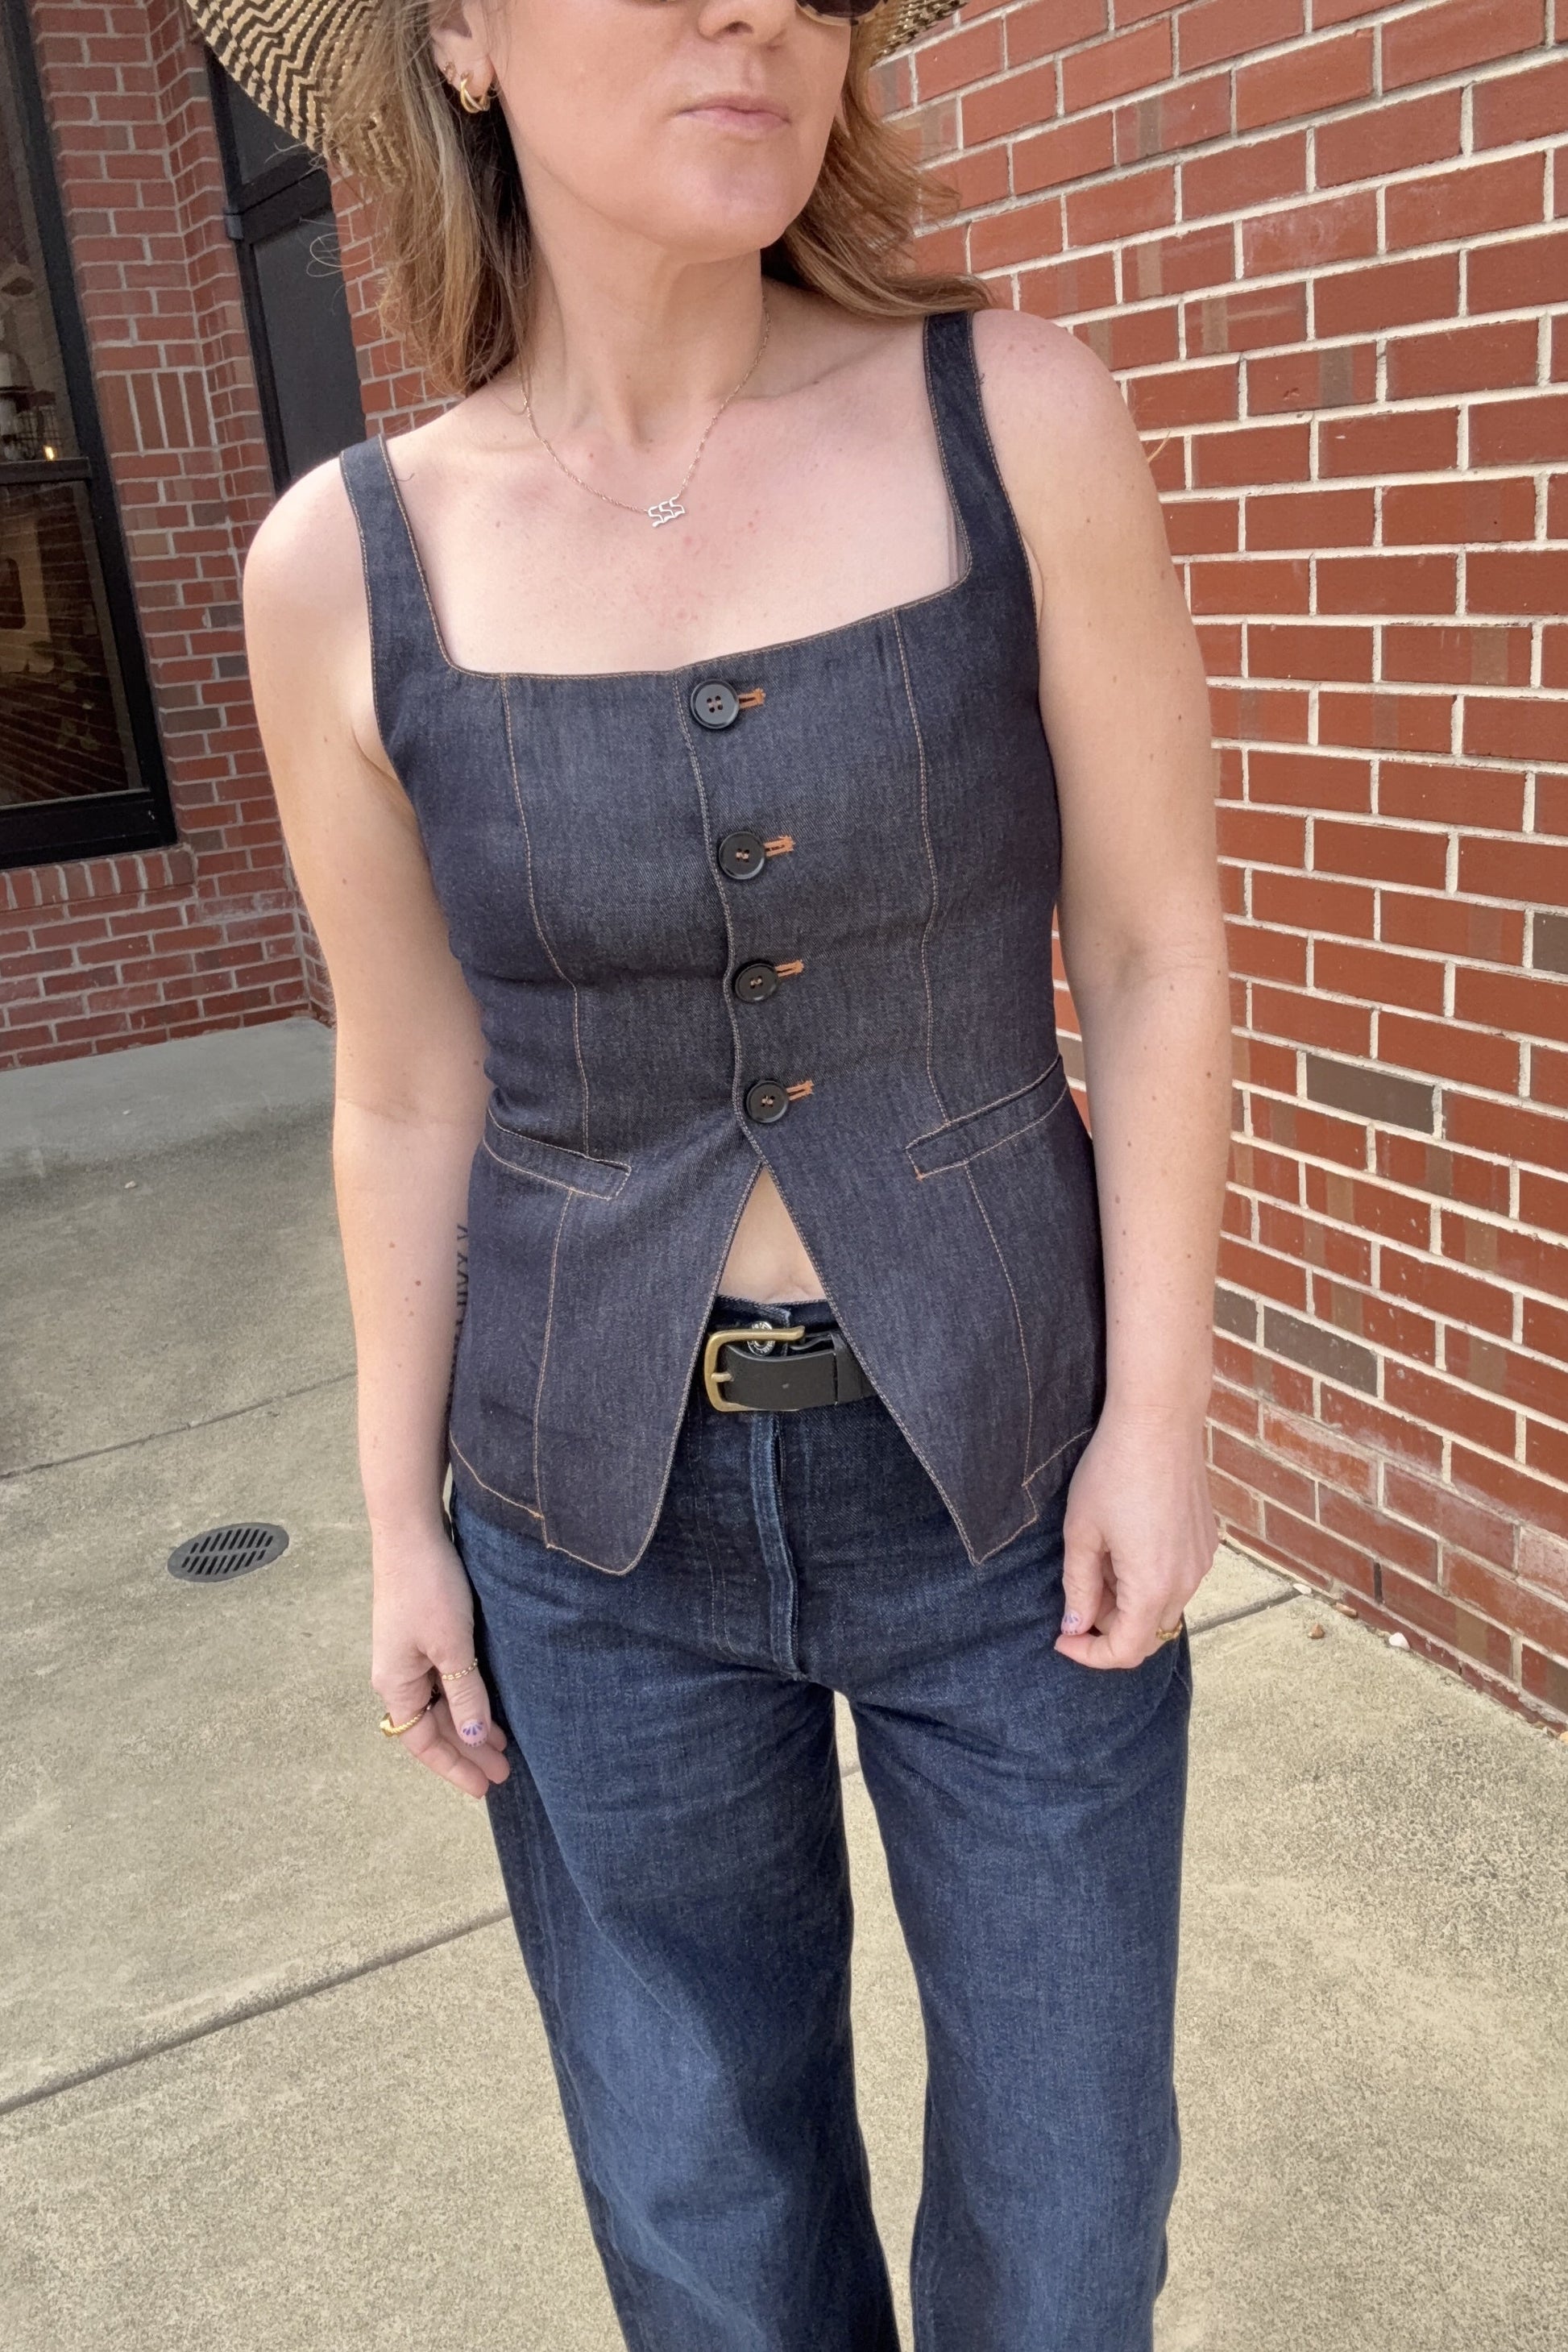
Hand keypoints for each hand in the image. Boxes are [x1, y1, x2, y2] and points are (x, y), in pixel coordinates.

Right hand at [371, 1522, 510, 1797]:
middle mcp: (398, 1674)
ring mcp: (409, 1654)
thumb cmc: (428, 1586)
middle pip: (433, 1726)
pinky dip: (468, 1697)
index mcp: (396, 1684)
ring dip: (470, 1724)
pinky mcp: (424, 1634)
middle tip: (504, 1772)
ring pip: (441, 1704)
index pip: (423, 1743)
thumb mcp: (452, 1645)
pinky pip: (445, 1680)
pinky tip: (490, 1704)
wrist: (411, 1531)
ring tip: (504, 1745)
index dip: (454, 1767)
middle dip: (468, 1750)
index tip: (484, 1787)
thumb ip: (464, 1692)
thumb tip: (471, 1735)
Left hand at [1053, 1406, 1216, 1670]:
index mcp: (1152, 1587)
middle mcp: (1186, 1582)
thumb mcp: (1081, 1532)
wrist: (1159, 1421)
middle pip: (1146, 1632)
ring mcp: (1202, 1562)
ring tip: (1099, 1557)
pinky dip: (1149, 1578)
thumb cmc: (1113, 1471)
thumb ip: (1077, 1586)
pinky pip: (1177, 1579)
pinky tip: (1126, 1541)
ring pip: (1162, 1606)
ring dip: (1128, 1600)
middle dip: (1107, 1625)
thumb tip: (1074, 1626)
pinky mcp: (1207, 1542)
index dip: (1089, 1654)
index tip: (1061, 1639)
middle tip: (1077, 1590)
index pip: (1125, 1650)